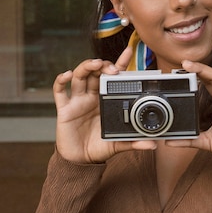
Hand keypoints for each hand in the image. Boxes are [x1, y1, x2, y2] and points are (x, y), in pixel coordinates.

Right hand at [53, 47, 156, 162]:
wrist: (80, 161)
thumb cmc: (98, 149)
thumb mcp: (118, 145)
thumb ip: (133, 143)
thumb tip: (152, 145)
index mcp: (105, 101)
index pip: (113, 78)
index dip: (120, 63)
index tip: (129, 51)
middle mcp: (91, 97)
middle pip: (95, 73)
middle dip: (103, 66)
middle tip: (113, 69)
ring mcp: (77, 101)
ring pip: (79, 76)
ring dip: (86, 67)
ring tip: (95, 64)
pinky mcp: (64, 109)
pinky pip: (59, 91)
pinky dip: (61, 80)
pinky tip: (67, 74)